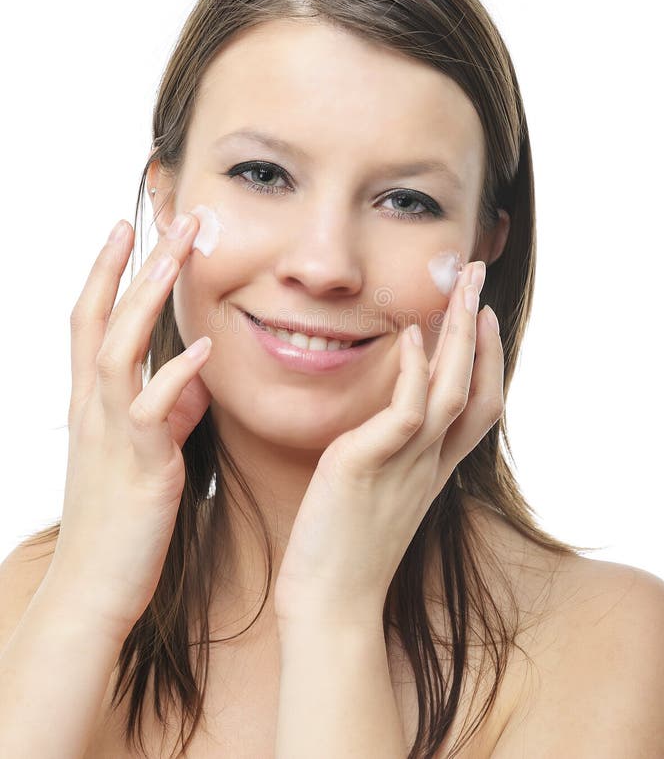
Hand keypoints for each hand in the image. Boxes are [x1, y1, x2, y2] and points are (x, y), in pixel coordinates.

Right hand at [46, 213, 212, 643]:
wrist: (96, 588)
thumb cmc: (121, 518)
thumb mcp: (142, 450)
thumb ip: (166, 405)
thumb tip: (191, 372)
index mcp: (93, 402)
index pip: (90, 320)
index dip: (104, 271)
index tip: (125, 227)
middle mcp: (93, 407)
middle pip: (103, 318)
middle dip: (134, 264)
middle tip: (171, 219)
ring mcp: (111, 432)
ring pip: (118, 348)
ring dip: (147, 297)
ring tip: (179, 254)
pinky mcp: (138, 464)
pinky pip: (152, 410)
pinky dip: (176, 376)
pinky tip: (204, 347)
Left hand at [273, 260, 502, 629]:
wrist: (327, 601)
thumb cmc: (343, 546)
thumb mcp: (377, 491)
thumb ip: (388, 454)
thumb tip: (379, 421)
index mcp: (434, 468)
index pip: (480, 405)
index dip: (487, 357)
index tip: (479, 314)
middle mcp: (430, 462)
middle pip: (476, 385)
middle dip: (479, 328)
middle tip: (477, 275)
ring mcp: (406, 464)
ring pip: (452, 391)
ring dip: (459, 336)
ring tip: (460, 289)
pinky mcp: (369, 465)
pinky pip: (406, 411)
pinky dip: (416, 371)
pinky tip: (412, 336)